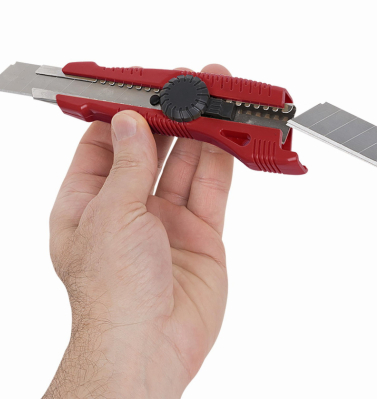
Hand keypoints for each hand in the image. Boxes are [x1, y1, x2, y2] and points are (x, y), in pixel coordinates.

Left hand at [44, 64, 233, 398]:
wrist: (149, 347)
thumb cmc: (111, 294)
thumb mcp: (112, 213)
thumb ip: (128, 163)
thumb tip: (128, 121)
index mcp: (88, 203)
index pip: (102, 145)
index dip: (121, 114)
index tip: (140, 89)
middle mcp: (128, 209)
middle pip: (151, 150)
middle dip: (169, 118)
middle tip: (187, 88)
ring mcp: (166, 221)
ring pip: (185, 164)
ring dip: (200, 132)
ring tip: (213, 100)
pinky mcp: (200, 233)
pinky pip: (212, 189)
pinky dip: (222, 161)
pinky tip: (227, 136)